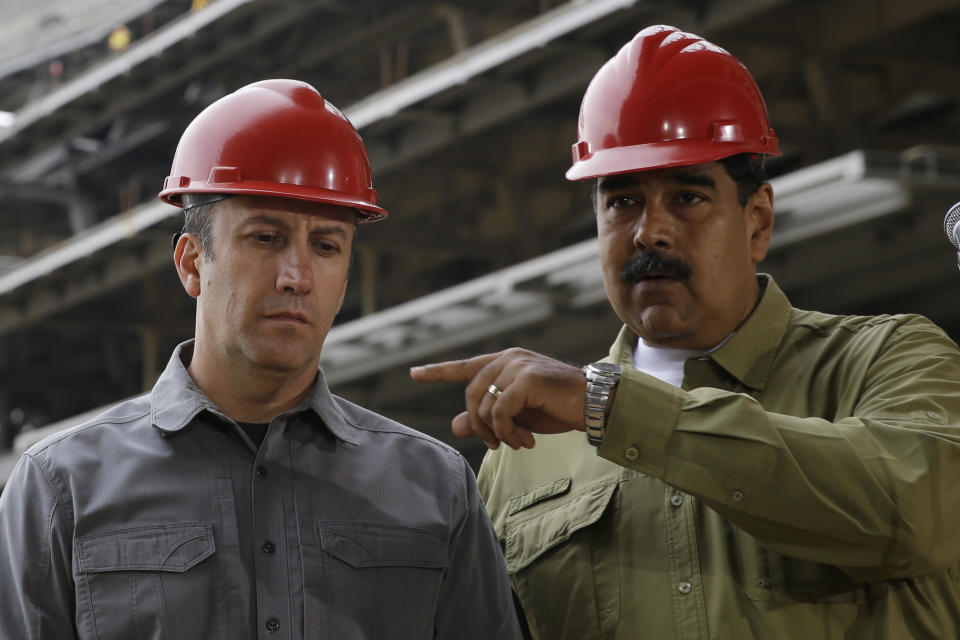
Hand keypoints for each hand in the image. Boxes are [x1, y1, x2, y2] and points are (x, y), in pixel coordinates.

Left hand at [409, 348, 585, 449]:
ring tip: (519, 443)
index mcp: (504, 362)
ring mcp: (517, 366)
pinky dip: (507, 431)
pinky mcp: (526, 379)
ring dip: (498, 433)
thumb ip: (486, 417)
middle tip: (500, 444)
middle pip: (472, 395)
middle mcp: (508, 358)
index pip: (465, 366)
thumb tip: (456, 425)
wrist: (592, 405)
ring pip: (484, 406)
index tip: (414, 373)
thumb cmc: (557, 408)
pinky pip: (500, 412)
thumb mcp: (517, 416)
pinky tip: (525, 441)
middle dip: (481, 427)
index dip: (438, 371)